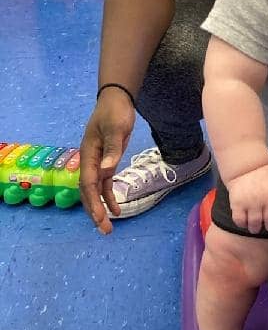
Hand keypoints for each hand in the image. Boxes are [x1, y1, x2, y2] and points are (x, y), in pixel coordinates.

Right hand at [79, 90, 135, 233]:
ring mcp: (97, 162)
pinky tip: (117, 209)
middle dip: (95, 211)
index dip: (94, 202)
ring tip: (108, 227)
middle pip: (89, 192)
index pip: (89, 184)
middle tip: (104, 231)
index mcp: (89, 154)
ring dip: (101, 208)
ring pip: (95, 191)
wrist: (116, 99)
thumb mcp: (116, 128)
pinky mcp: (106, 161)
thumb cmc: (115, 112)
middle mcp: (89, 161)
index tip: (100, 217)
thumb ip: (111, 149)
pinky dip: (108, 197)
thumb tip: (106, 170)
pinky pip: (104, 184)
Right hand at [228, 164, 267, 233]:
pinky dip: (243, 224)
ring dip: (256, 228)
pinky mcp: (238, 203)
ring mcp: (252, 201)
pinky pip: (240, 220)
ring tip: (256, 227)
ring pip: (255, 223)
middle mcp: (267, 198)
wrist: (246, 166)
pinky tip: (245, 221)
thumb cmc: (267, 175)